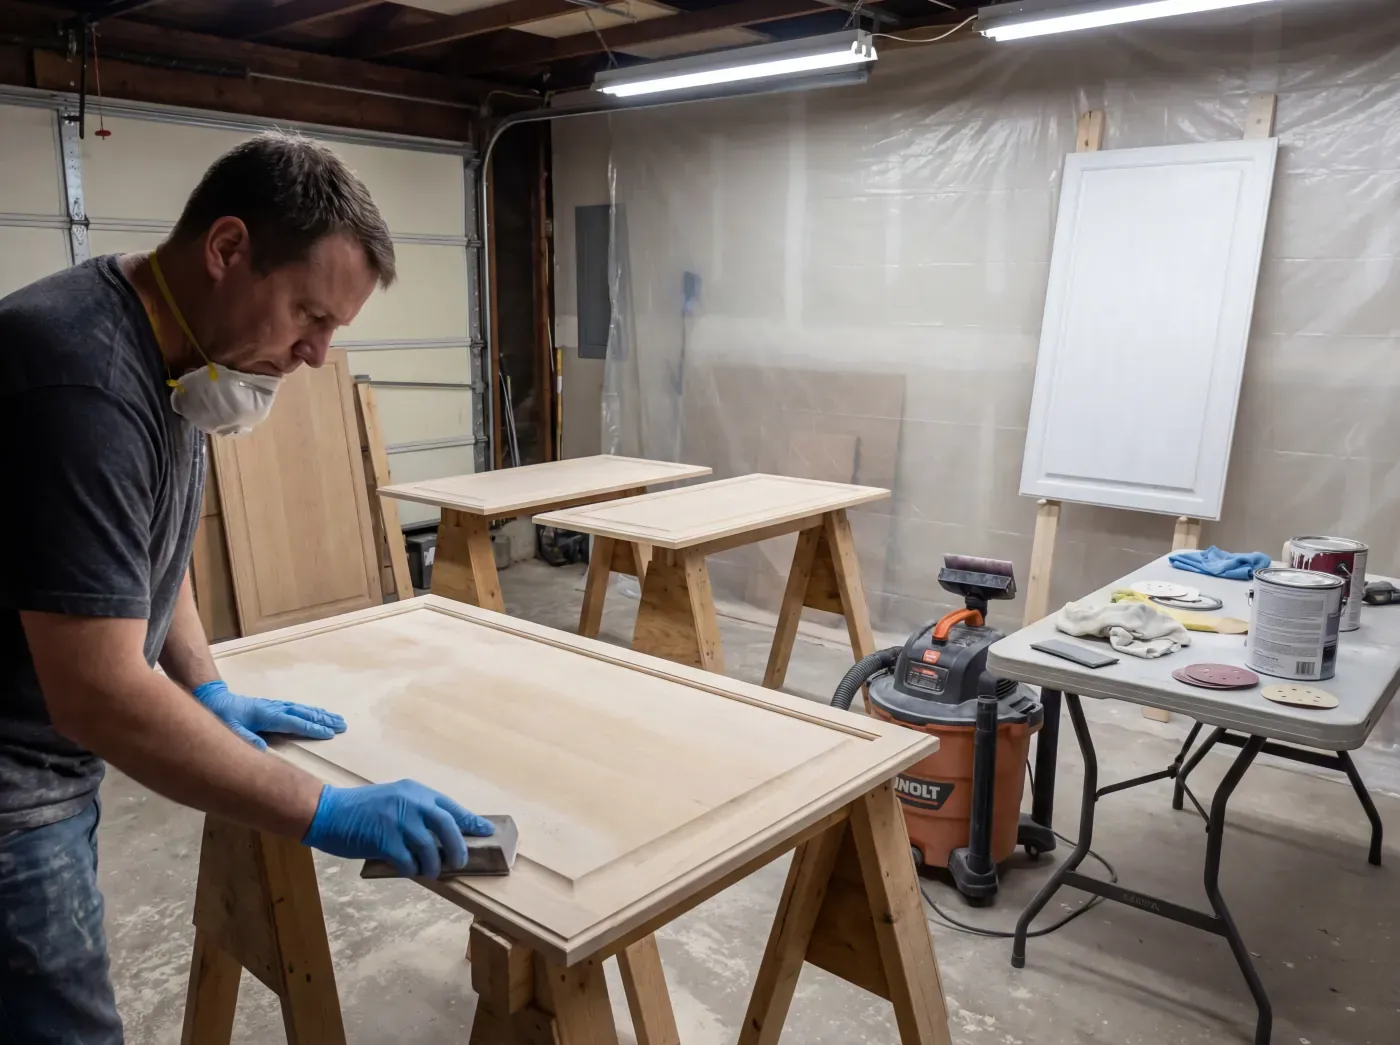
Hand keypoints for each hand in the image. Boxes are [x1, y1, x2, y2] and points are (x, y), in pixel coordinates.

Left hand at [193, 680, 345, 750]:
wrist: (214, 699)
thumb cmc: (221, 716)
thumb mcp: (230, 730)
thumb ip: (246, 739)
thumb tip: (264, 750)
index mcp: (267, 715)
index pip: (294, 723)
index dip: (312, 729)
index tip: (329, 733)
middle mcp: (274, 708)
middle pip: (303, 713)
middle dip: (323, 719)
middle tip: (342, 724)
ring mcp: (274, 706)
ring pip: (302, 709)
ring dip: (320, 714)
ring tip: (336, 718)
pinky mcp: (272, 707)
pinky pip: (296, 708)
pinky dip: (309, 711)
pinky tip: (315, 713)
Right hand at [302, 780, 494, 877]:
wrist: (329, 811)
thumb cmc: (361, 809)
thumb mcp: (394, 800)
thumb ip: (416, 812)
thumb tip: (442, 836)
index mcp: (416, 792)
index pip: (452, 807)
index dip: (471, 821)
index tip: (486, 832)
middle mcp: (412, 803)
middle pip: (448, 826)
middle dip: (459, 847)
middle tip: (460, 862)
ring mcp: (399, 821)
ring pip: (430, 848)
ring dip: (433, 864)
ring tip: (431, 871)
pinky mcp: (385, 840)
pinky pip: (407, 861)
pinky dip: (411, 869)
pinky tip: (409, 870)